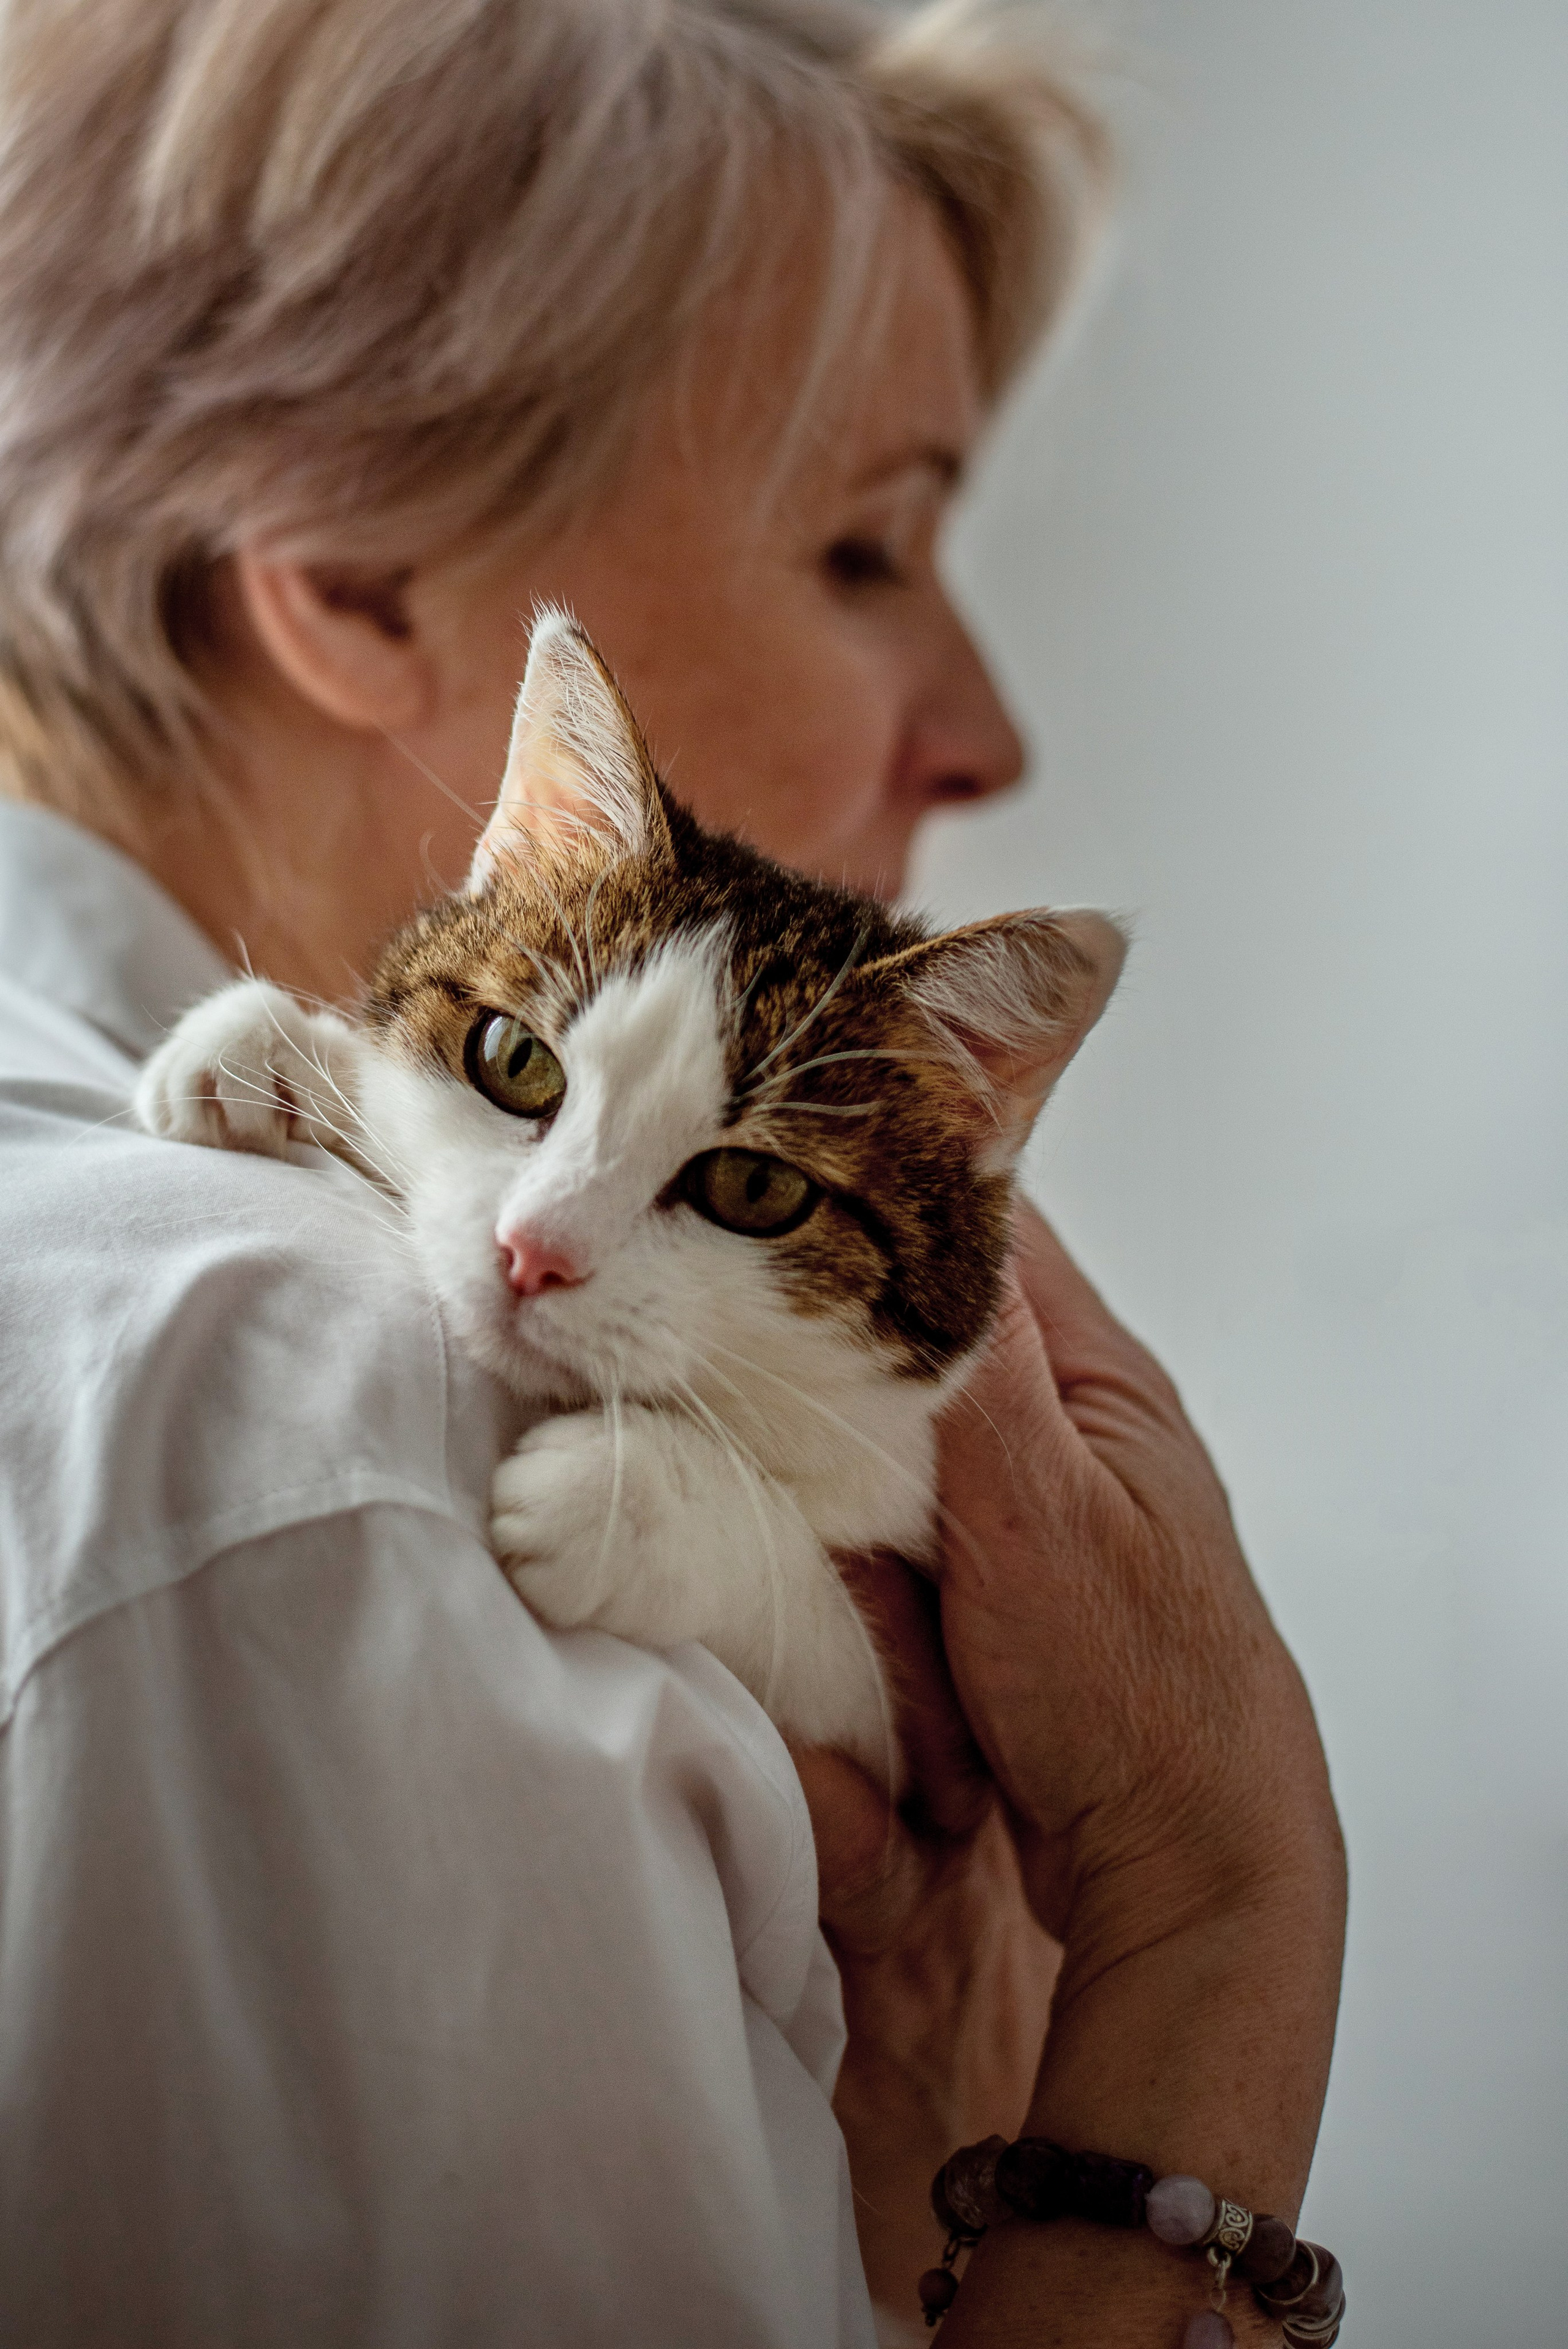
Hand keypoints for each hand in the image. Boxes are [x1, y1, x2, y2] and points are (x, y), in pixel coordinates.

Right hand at [803, 1205, 1344, 2342]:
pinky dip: (864, 1542)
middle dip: (844, 1351)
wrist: (1183, 1870)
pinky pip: (900, 1525)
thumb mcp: (1038, 1507)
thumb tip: (930, 1200)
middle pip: (925, 1330)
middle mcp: (1068, 1426)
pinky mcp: (995, 1584)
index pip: (984, 1224)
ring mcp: (1031, 1507)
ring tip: (799, 1488)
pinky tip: (840, 1570)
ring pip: (899, 1433)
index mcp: (1098, 1377)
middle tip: (752, 1355)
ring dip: (848, 1463)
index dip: (881, 1191)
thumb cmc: (1138, 1691)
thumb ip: (976, 1362)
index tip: (774, 1193)